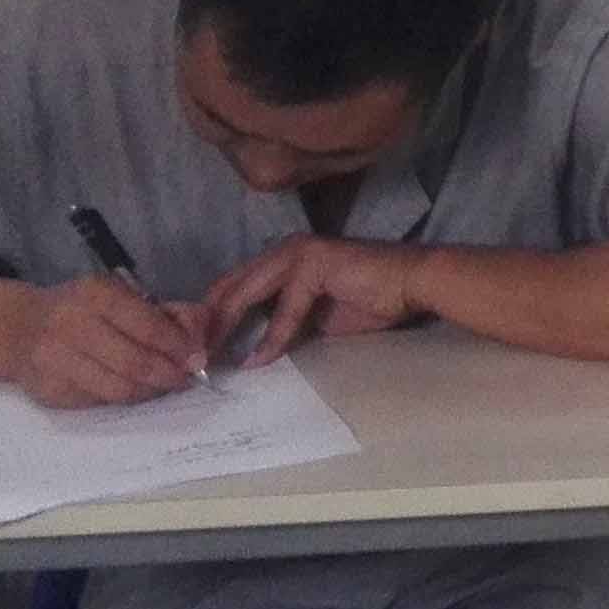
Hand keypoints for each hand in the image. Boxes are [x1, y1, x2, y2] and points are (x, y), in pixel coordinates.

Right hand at [13, 275, 212, 406]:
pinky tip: (134, 389)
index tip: (199, 358)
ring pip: (119, 389)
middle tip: (187, 378)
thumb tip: (204, 332)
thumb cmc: (84, 308)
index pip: (146, 325)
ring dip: (151, 391)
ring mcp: (55, 361)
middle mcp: (71, 326)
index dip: (178, 346)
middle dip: (170, 374)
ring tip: (165, 385)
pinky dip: (124, 398)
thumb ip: (163, 311)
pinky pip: (99, 401)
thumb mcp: (119, 294)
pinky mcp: (49, 391)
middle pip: (135, 363)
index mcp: (96, 295)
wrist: (20, 328)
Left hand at [201, 236, 429, 368]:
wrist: (414, 283)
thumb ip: (282, 322)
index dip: (211, 317)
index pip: (232, 285)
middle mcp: (283, 250)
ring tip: (213, 357)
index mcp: (281, 257)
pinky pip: (283, 309)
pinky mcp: (314, 264)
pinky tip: (259, 359)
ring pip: (245, 293)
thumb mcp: (314, 316)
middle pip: (228, 286)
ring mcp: (298, 253)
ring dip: (227, 328)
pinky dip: (270, 337)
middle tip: (193, 357)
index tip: (197, 349)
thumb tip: (250, 349)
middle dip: (207, 323)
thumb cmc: (372, 298)